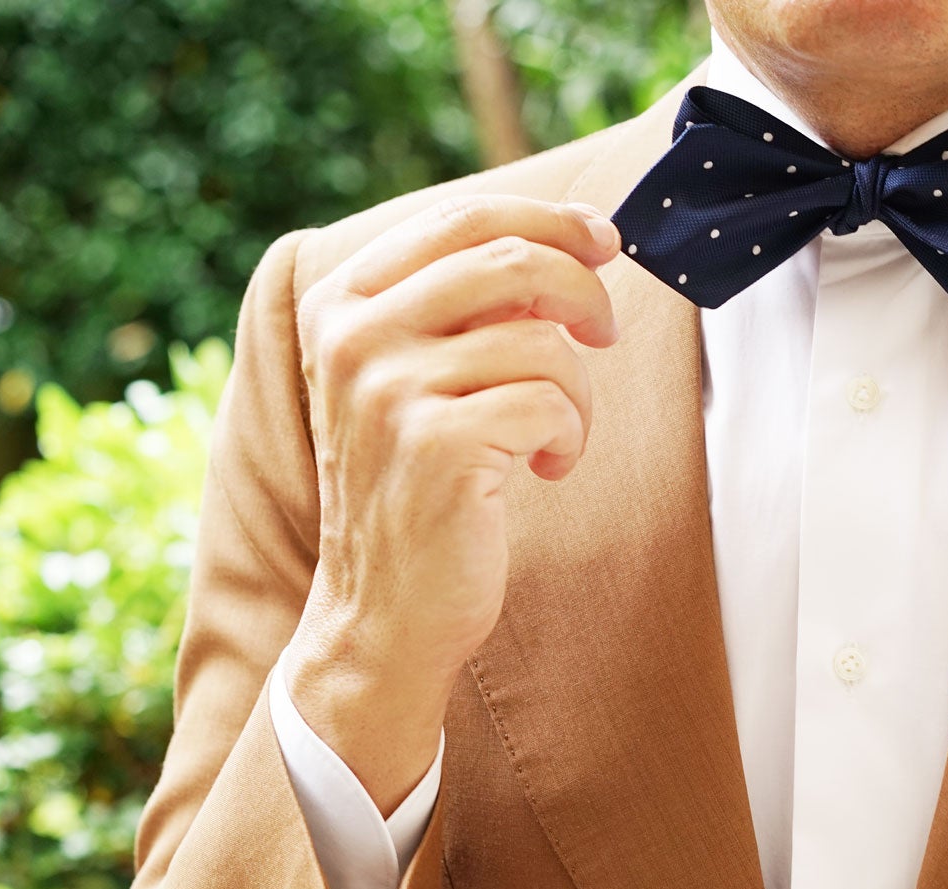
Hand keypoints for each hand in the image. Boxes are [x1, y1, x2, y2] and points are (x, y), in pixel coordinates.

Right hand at [286, 194, 620, 809]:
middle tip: (605, 333)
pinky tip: (545, 470)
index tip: (604, 242)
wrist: (381, 611)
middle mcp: (354, 335)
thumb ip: (467, 306)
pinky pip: (551, 404)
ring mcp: (387, 389)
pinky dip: (570, 437)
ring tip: (555, 434)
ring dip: (578, 390)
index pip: (464, 218)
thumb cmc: (418, 488)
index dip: (551, 220)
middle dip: (584, 292)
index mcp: (342, 301)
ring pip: (544, 340)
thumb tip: (575, 243)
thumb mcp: (418, 377)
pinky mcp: (434, 444)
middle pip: (513, 261)